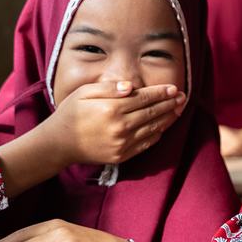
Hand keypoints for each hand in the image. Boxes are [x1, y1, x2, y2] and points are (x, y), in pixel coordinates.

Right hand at [43, 81, 186, 165]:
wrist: (59, 143)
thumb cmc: (71, 113)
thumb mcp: (84, 93)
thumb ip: (108, 88)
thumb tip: (131, 87)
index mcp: (111, 108)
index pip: (144, 98)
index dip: (161, 93)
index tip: (173, 88)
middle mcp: (120, 127)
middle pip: (152, 112)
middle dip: (170, 103)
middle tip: (183, 97)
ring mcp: (122, 143)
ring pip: (153, 128)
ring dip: (168, 118)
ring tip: (178, 109)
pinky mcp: (122, 155)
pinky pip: (146, 144)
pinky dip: (157, 134)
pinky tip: (164, 126)